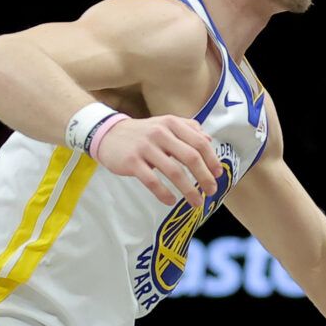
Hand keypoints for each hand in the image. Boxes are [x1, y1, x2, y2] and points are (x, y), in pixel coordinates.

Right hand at [93, 114, 222, 208]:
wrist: (107, 133)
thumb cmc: (142, 133)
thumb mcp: (165, 124)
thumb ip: (188, 128)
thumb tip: (209, 140)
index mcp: (172, 124)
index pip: (199, 143)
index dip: (212, 160)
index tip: (218, 175)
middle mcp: (160, 133)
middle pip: (190, 158)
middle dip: (205, 177)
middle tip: (211, 191)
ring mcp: (145, 147)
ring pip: (174, 172)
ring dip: (189, 190)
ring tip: (196, 202)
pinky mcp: (132, 162)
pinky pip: (152, 181)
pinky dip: (164, 193)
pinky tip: (171, 201)